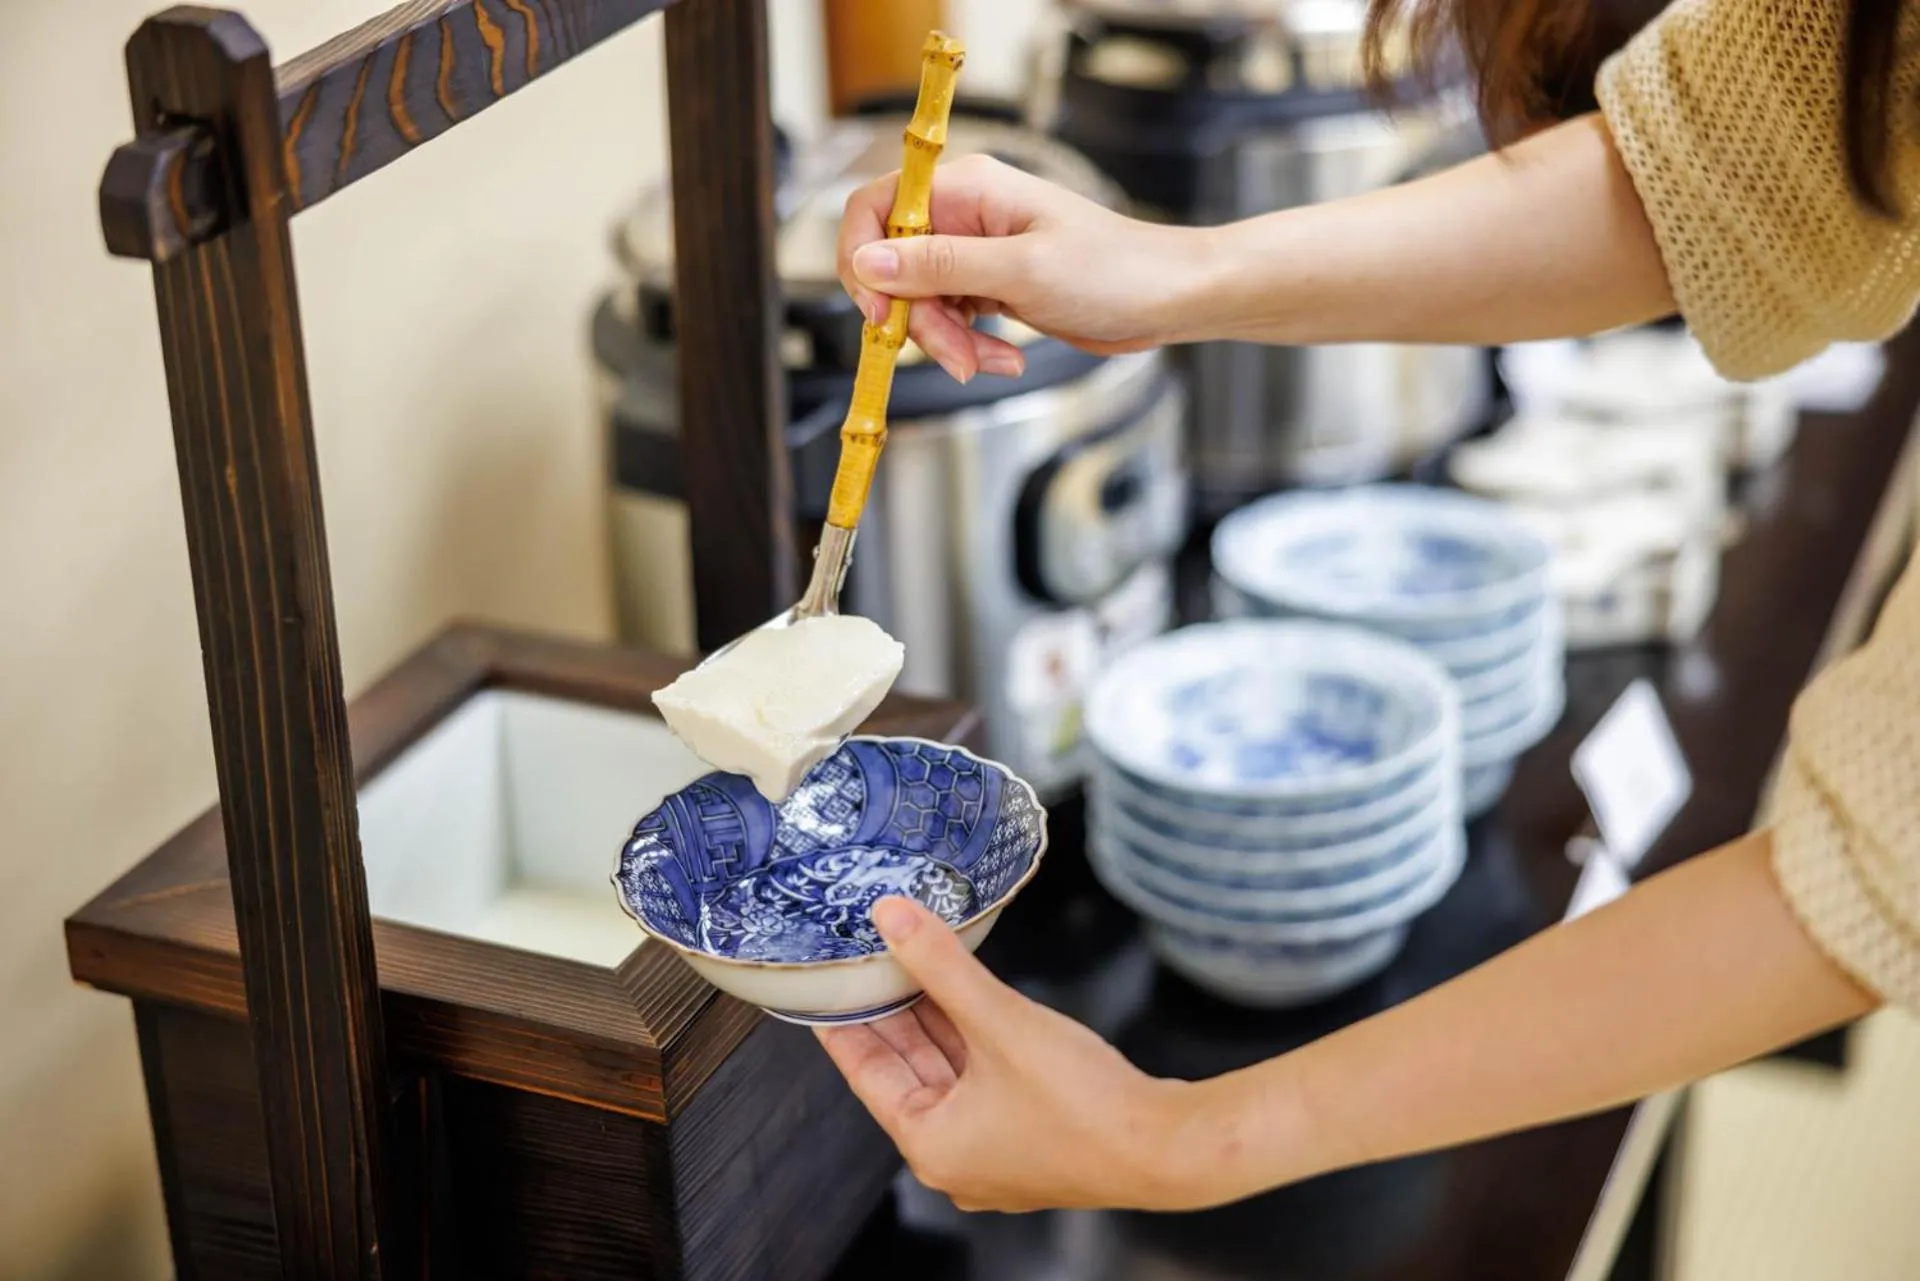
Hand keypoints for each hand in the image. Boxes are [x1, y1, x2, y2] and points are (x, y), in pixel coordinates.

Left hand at [815, 896, 1199, 1212]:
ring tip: (912, 963)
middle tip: (869, 957)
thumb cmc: (1082, 1104)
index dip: (843, 1020)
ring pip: (949, 1073)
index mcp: (929, 1144)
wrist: (1167, 1147)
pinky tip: (968, 996)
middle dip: (893, 1012)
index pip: (866, 1072)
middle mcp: (954, 1157)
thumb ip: (942, 965)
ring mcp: (994, 1152)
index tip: (824, 982)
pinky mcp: (1030, 1138)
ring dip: (934, 1022)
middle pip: (907, 1071)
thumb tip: (892, 916)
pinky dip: (971, 1040)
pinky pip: (983, 1081)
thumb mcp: (999, 1021)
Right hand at [835, 154, 1211, 382]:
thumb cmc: (1115, 270)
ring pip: (919, 302)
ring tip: (990, 361)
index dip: (863, 261)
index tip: (882, 313)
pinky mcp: (990, 286)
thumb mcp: (1021, 271)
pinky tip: (1003, 358)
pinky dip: (967, 345)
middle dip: (916, 320)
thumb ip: (940, 265)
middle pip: (893, 267)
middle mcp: (964, 215)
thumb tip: (868, 261)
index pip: (875, 208)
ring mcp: (976, 252)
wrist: (1169, 298)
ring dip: (945, 341)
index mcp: (967, 189)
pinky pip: (950, 319)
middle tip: (956, 355)